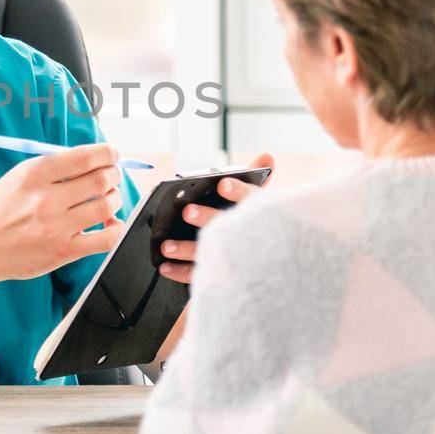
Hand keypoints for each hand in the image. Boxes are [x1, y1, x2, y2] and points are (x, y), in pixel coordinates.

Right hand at [0, 143, 128, 282]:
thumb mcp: (17, 176)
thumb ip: (53, 167)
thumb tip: (92, 160)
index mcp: (34, 174)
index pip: (84, 157)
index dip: (107, 154)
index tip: (111, 155)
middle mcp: (46, 199)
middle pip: (100, 180)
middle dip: (114, 174)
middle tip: (113, 176)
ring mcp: (56, 227)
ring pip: (106, 206)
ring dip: (115, 198)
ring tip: (110, 198)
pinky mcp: (63, 252)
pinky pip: (105, 239)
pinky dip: (115, 229)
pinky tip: (110, 224)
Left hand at [158, 153, 274, 284]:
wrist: (270, 269)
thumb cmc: (260, 228)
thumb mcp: (260, 203)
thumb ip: (255, 179)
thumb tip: (267, 156)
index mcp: (259, 214)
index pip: (252, 199)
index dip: (238, 192)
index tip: (222, 184)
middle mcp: (248, 237)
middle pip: (228, 226)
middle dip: (207, 218)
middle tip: (187, 211)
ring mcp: (235, 259)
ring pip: (210, 254)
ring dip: (186, 249)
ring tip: (166, 246)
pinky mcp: (224, 277)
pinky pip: (201, 277)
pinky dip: (181, 272)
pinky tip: (164, 267)